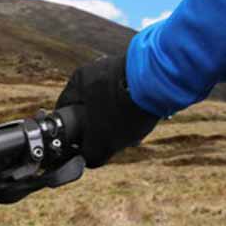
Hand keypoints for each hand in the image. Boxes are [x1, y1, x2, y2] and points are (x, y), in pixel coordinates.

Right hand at [55, 53, 157, 167]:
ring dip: (119, 119)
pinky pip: (129, 93)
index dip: (70, 131)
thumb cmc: (125, 108)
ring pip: (111, 101)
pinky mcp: (138, 67)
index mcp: (77, 81)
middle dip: (101, 127)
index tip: (82, 144)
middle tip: (111, 141)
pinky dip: (133, 108)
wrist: (162, 81)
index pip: (64, 110)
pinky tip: (142, 119)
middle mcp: (94, 69)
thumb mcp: (102, 141)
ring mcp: (117, 66)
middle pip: (90, 107)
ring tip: (132, 134)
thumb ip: (90, 154)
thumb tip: (87, 160)